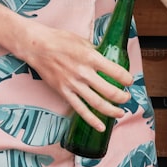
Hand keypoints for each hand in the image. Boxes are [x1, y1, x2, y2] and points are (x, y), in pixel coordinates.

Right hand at [14, 22, 132, 130]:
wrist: (37, 47)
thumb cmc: (60, 40)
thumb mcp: (83, 41)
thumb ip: (96, 53)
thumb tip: (107, 62)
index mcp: (91, 57)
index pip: (115, 71)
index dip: (126, 78)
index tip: (130, 81)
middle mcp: (83, 72)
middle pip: (109, 91)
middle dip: (122, 97)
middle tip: (127, 98)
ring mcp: (73, 84)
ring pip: (97, 103)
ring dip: (112, 110)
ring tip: (121, 112)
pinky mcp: (64, 92)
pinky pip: (80, 110)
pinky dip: (92, 120)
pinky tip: (101, 127)